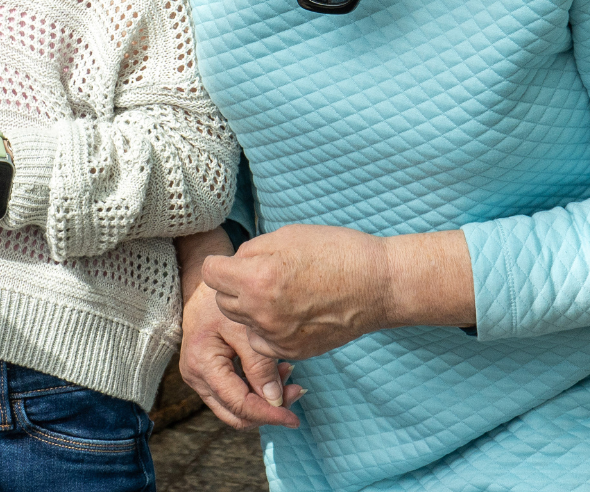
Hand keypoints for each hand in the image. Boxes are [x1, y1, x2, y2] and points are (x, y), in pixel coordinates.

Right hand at [176, 229, 301, 429]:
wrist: (202, 283)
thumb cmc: (221, 298)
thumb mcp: (244, 329)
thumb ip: (260, 367)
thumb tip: (276, 401)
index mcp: (202, 364)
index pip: (239, 404)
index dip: (269, 414)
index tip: (294, 418)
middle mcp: (195, 377)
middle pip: (235, 413)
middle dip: (267, 410)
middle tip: (296, 391)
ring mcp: (199, 377)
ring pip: (234, 407)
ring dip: (263, 400)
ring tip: (288, 375)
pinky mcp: (207, 374)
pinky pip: (233, 393)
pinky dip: (256, 389)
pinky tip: (275, 371)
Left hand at [201, 225, 474, 361]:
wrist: (379, 286)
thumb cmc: (337, 252)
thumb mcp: (286, 237)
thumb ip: (251, 252)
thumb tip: (233, 264)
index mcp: (256, 278)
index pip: (210, 273)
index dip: (221, 263)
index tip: (231, 262)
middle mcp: (261, 312)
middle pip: (223, 300)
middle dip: (234, 286)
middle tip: (260, 275)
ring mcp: (277, 337)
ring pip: (242, 322)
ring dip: (250, 308)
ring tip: (279, 293)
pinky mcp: (292, 352)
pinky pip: (263, 341)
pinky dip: (268, 329)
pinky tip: (291, 313)